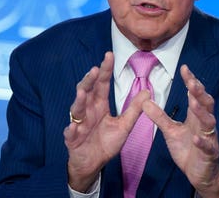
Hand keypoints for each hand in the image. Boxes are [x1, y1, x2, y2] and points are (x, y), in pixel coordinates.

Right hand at [63, 52, 149, 191]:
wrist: (93, 163)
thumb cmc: (106, 143)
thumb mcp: (124, 126)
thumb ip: (134, 109)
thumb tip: (148, 92)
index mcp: (99, 105)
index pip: (102, 84)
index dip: (105, 70)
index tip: (109, 55)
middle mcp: (87, 111)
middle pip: (86, 92)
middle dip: (89, 81)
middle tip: (95, 70)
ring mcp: (78, 124)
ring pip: (77, 109)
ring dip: (79, 101)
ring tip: (82, 92)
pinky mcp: (72, 138)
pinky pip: (71, 132)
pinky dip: (71, 129)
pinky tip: (73, 126)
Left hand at [143, 65, 218, 196]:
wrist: (199, 173)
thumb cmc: (187, 149)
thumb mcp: (170, 130)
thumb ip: (159, 116)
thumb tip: (145, 101)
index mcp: (196, 117)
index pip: (195, 95)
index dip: (191, 82)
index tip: (184, 68)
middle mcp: (205, 124)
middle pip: (205, 104)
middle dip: (199, 93)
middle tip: (191, 82)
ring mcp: (209, 138)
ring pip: (209, 123)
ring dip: (202, 112)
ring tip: (193, 102)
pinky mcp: (209, 154)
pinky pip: (207, 147)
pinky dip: (202, 142)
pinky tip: (196, 138)